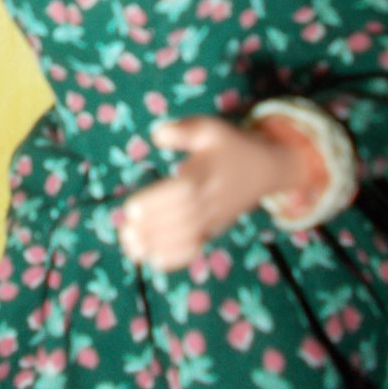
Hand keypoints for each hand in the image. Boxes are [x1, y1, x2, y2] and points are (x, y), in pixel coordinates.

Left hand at [119, 116, 319, 271]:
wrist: (264, 169)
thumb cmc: (229, 145)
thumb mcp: (209, 128)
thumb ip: (183, 130)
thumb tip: (156, 134)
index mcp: (207, 173)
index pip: (182, 192)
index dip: (157, 202)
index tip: (130, 208)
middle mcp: (212, 199)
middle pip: (183, 218)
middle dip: (152, 229)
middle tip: (124, 231)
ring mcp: (215, 217)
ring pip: (189, 237)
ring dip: (159, 245)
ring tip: (130, 248)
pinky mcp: (215, 228)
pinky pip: (198, 247)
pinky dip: (178, 257)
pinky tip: (153, 260)